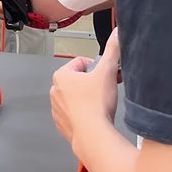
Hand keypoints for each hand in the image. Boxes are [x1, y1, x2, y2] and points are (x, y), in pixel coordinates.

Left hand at [50, 29, 119, 145]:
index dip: (97, 67)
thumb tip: (115, 34)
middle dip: (93, 82)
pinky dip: (84, 114)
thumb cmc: (96, 105)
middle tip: (106, 89)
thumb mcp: (107, 72)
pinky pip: (75, 114)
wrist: (94, 137)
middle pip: (78, 79)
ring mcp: (57, 109)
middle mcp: (55, 91)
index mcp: (61, 75)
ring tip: (101, 104)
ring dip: (88, 98)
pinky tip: (95, 117)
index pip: (81, 63)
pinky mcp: (62, 124)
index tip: (105, 75)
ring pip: (76, 97)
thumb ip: (112, 50)